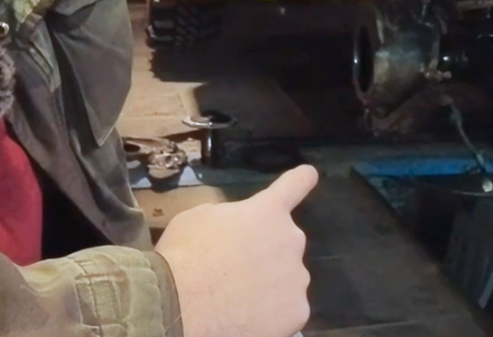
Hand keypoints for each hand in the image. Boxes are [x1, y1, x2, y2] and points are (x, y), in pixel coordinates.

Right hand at [155, 165, 318, 336]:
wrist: (183, 304)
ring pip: (286, 279)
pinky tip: (247, 317)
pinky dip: (272, 315)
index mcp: (267, 212)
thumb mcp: (199, 218)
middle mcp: (291, 240)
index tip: (309, 175)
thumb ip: (228, 218)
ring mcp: (297, 278)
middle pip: (284, 243)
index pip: (293, 186)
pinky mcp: (297, 312)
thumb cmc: (185, 254)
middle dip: (267, 253)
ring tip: (237, 298)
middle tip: (236, 270)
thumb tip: (234, 230)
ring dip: (269, 284)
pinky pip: (287, 310)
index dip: (301, 179)